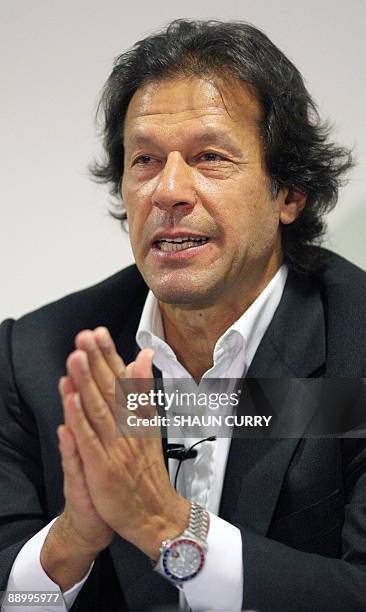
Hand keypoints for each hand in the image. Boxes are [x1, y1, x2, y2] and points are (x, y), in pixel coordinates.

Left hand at [64, 328, 189, 559]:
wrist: (154, 512)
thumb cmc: (148, 469)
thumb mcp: (151, 424)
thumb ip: (143, 390)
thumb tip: (143, 356)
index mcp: (139, 416)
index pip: (122, 380)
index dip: (109, 355)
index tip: (99, 334)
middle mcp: (128, 428)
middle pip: (110, 389)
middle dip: (97, 360)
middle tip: (86, 336)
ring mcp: (115, 447)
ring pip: (99, 409)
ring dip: (87, 382)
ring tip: (77, 357)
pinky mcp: (102, 467)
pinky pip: (89, 440)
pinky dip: (80, 418)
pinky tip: (71, 399)